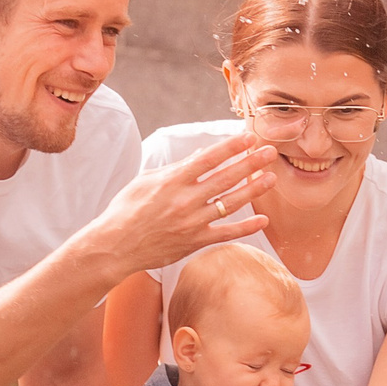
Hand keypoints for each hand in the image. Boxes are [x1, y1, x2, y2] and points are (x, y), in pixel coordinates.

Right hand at [86, 133, 276, 277]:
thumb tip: (201, 156)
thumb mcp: (145, 180)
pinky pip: (226, 233)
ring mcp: (192, 222)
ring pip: (231, 203)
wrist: (115, 246)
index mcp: (172, 181)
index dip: (231, 147)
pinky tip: (263, 220)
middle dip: (250, 163)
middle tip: (270, 152)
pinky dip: (246, 227)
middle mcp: (185, 200)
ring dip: (253, 189)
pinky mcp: (194, 241)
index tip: (249, 138)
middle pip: (225, 177)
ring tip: (271, 178)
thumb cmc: (126, 210)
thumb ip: (175, 168)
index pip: (208, 158)